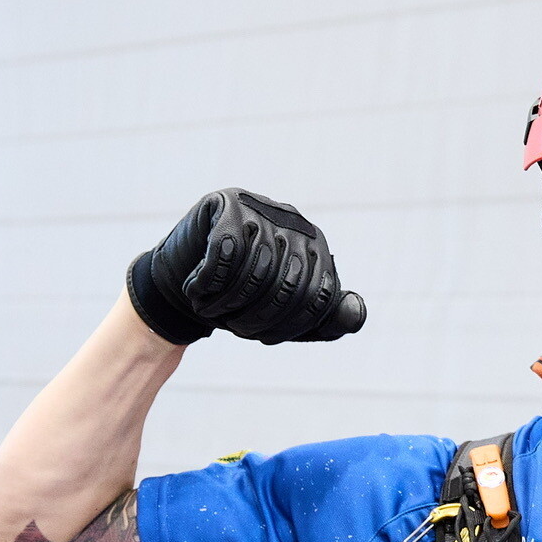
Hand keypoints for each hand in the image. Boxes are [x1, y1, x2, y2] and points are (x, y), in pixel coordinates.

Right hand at [126, 188, 367, 346]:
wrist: (184, 275)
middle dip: (257, 319)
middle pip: (288, 286)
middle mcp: (295, 223)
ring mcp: (262, 208)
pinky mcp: (228, 203)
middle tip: (234, 328)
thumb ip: (324, 320)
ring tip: (211, 311)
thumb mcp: (285, 314)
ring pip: (254, 270)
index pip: (319, 297)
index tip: (262, 337)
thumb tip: (358, 313)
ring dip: (227, 304)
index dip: (288, 327)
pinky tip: (198, 289)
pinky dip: (208, 282)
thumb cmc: (238, 296)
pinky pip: (225, 252)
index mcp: (317, 248)